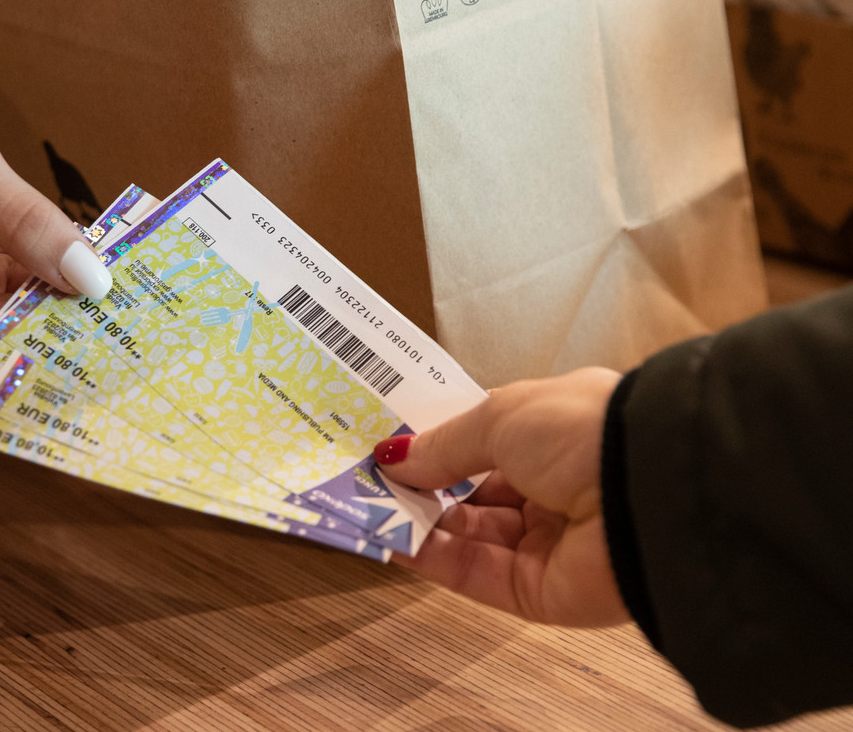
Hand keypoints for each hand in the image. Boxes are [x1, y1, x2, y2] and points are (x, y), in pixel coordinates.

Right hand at [0, 30, 110, 379]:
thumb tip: (91, 278)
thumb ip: (25, 222)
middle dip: (62, 344)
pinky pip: (27, 275)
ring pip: (22, 312)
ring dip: (70, 309)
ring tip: (136, 317)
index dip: (31, 379)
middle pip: (4, 345)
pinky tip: (108, 272)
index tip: (95, 382)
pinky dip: (62, 272)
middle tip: (135, 347)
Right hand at [374, 367, 628, 626]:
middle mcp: (552, 488)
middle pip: (470, 494)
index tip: (383, 443)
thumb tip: (393, 457)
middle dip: (419, 486)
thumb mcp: (499, 417)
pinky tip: (390, 538)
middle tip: (362, 478)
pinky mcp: (538, 594)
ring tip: (364, 505)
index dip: (433, 444)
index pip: (482, 444)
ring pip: (466, 536)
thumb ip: (442, 444)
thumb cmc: (581, 431)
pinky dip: (430, 559)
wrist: (649, 492)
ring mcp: (546, 544)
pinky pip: (474, 575)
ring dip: (416, 521)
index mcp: (553, 435)